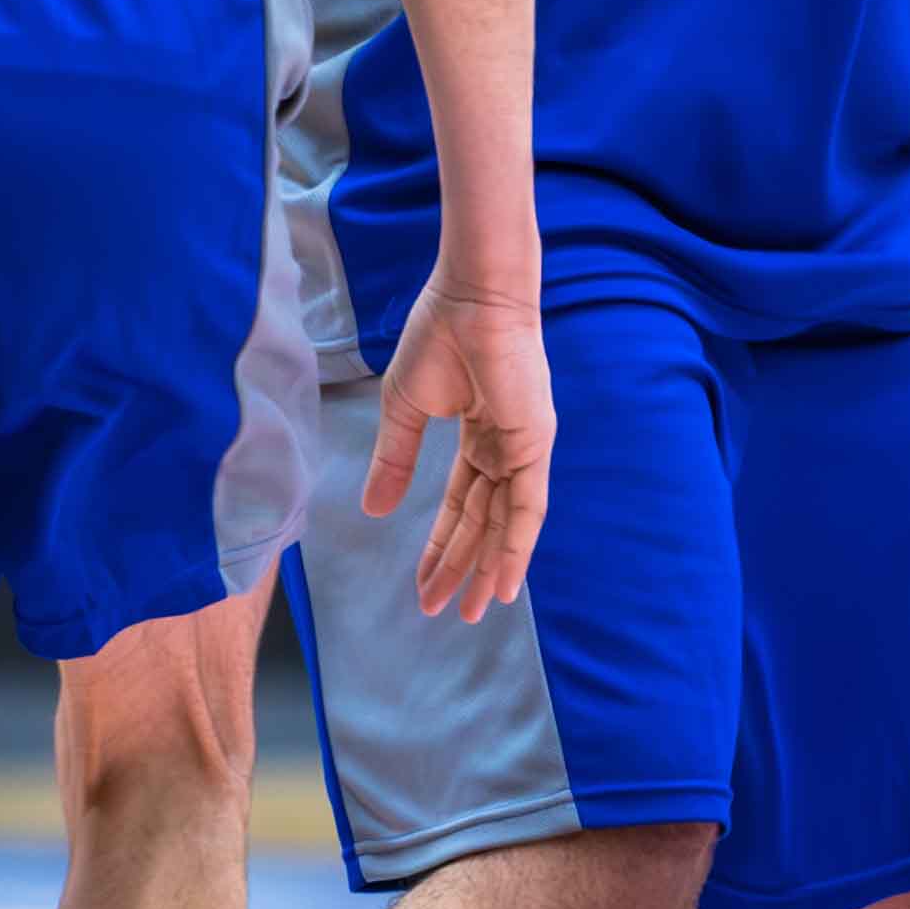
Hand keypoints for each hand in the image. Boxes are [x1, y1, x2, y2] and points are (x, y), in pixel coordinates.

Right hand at [362, 269, 552, 621]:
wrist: (469, 298)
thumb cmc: (439, 336)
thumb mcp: (404, 409)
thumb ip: (394, 461)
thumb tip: (374, 512)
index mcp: (480, 437)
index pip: (459, 503)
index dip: (440, 543)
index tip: (421, 583)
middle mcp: (507, 449)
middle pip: (481, 521)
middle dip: (459, 565)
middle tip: (440, 610)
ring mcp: (525, 449)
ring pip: (505, 523)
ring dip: (487, 568)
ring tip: (470, 610)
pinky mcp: (535, 446)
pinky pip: (526, 508)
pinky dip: (515, 548)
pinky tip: (502, 583)